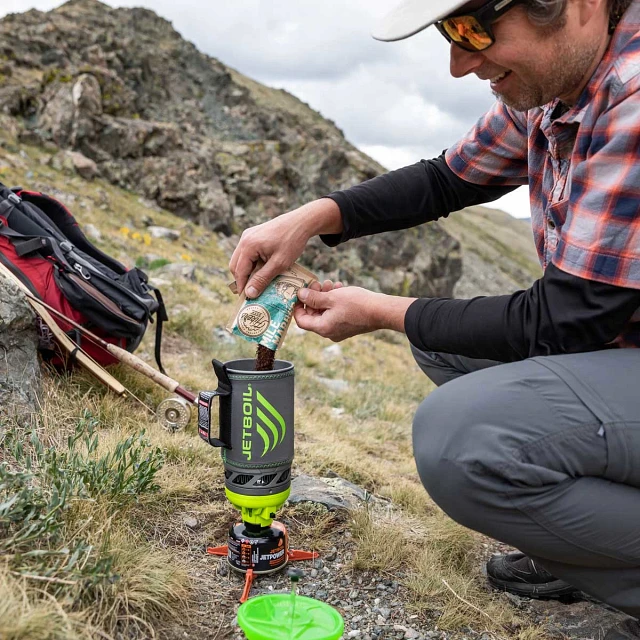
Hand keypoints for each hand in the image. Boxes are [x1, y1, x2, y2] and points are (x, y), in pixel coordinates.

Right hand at [229, 199, 342, 297]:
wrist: (301, 222)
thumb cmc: (292, 242)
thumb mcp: (279, 264)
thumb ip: (262, 279)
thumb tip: (249, 294)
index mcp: (248, 245)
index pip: (239, 271)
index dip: (242, 286)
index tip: (247, 300)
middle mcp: (244, 239)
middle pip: (236, 265)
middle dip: (242, 279)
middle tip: (253, 293)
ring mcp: (248, 235)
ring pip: (241, 259)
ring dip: (247, 271)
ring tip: (259, 283)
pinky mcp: (253, 235)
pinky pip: (247, 253)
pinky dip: (252, 263)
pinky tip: (263, 270)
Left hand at [294, 284, 414, 341]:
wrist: (381, 311)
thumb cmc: (357, 304)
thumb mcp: (332, 297)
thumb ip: (313, 297)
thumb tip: (300, 295)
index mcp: (323, 327)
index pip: (301, 320)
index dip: (297, 306)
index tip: (299, 293)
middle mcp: (329, 332)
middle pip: (313, 315)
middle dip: (314, 297)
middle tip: (317, 283)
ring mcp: (339, 330)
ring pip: (325, 312)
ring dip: (325, 296)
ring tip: (330, 283)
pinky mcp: (348, 325)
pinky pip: (335, 313)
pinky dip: (334, 301)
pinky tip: (339, 288)